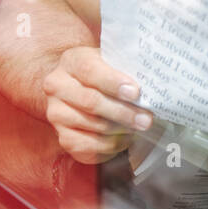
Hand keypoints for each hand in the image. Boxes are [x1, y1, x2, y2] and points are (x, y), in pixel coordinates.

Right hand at [40, 46, 151, 163]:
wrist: (85, 90)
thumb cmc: (107, 75)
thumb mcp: (113, 63)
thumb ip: (126, 70)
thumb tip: (151, 86)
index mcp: (72, 61)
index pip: (90, 71)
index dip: (113, 82)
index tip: (135, 92)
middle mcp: (57, 86)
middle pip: (91, 102)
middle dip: (123, 112)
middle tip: (146, 119)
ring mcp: (56, 113)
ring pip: (92, 125)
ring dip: (120, 129)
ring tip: (140, 127)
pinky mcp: (62, 137)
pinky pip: (88, 147)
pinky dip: (110, 146)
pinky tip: (125, 139)